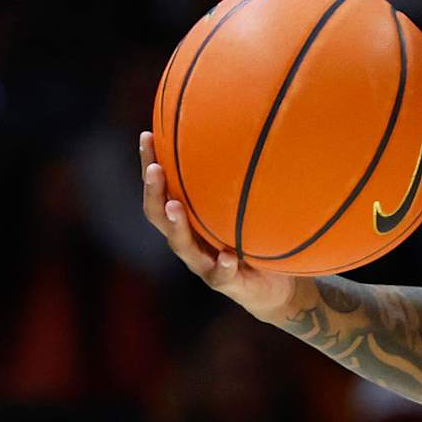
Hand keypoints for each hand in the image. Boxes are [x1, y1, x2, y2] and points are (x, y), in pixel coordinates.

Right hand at [140, 131, 301, 322]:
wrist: (274, 290)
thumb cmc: (257, 242)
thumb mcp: (246, 210)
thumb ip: (241, 185)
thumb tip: (250, 132)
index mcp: (189, 222)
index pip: (162, 190)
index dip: (151, 165)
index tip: (148, 136)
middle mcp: (189, 242)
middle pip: (160, 216)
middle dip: (154, 192)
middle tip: (154, 169)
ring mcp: (204, 264)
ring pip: (183, 246)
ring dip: (177, 225)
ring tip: (174, 206)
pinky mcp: (227, 283)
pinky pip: (222, 275)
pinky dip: (223, 266)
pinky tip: (228, 257)